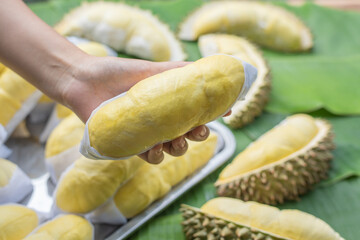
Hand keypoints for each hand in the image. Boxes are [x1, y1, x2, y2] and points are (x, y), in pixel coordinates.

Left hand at [60, 56, 230, 163]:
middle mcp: (161, 121)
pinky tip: (155, 148)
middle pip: (187, 135)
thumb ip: (182, 71)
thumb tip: (211, 73)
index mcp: (170, 105)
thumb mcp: (156, 69)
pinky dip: (156, 156)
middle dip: (197, 136)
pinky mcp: (132, 145)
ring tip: (176, 141)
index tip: (223, 115)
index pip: (195, 115)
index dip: (209, 117)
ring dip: (180, 149)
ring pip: (172, 150)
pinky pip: (149, 157)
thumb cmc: (121, 73)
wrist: (87, 81)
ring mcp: (148, 134)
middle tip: (198, 131)